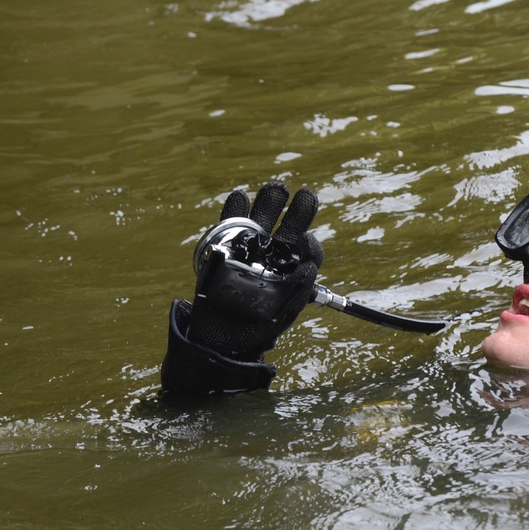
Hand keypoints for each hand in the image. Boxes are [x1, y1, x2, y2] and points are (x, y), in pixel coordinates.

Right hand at [161, 182, 323, 394]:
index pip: (307, 252)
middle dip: (299, 211)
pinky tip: (239, 197)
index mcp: (290, 272)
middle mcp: (272, 257)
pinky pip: (230, 225)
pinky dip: (234, 210)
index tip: (307, 242)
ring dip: (269, 203)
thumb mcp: (280, 316)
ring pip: (261, 220)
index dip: (310, 246)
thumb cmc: (253, 330)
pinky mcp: (224, 248)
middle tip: (307, 197)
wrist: (218, 339)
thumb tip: (310, 268)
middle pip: (289, 228)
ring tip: (277, 190)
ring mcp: (249, 249)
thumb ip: (297, 293)